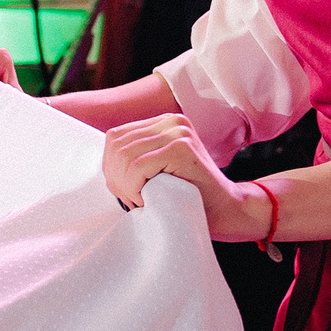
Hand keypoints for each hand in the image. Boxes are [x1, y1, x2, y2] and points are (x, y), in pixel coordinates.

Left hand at [103, 114, 272, 238]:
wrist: (226, 210)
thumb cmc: (187, 196)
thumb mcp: (156, 171)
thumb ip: (135, 159)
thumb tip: (103, 162)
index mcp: (162, 122)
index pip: (115, 137)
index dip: (111, 167)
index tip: (123, 192)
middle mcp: (171, 120)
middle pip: (116, 145)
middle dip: (115, 178)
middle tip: (129, 201)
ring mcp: (178, 131)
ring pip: (125, 156)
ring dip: (124, 186)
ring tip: (139, 202)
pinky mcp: (182, 147)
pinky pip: (138, 167)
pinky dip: (134, 189)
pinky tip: (146, 201)